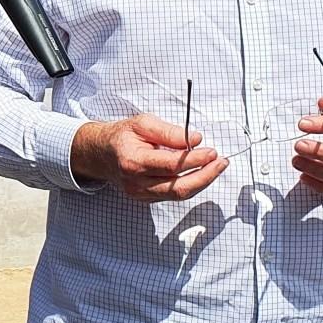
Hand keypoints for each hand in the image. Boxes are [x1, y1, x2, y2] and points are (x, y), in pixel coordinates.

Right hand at [70, 114, 226, 202]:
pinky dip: (190, 185)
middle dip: (205, 176)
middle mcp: (136, 182)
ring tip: (216, 167)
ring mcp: (141, 194)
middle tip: (221, 162)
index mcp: (133, 161)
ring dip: (202, 182)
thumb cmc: (122, 136)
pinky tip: (201, 173)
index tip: (212, 151)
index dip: (196, 160)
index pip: (172, 165)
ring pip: (178, 195)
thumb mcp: (143, 123)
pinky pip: (173, 196)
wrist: (101, 153)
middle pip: (178, 187)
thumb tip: (196, 138)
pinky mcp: (146, 199)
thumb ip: (169, 132)